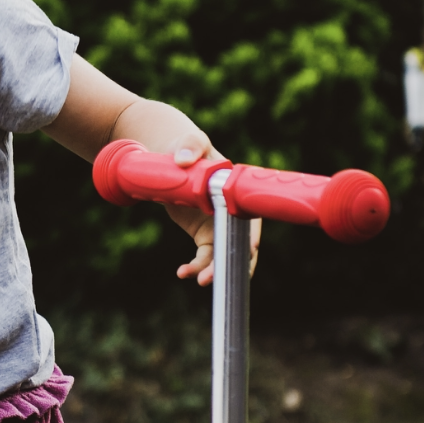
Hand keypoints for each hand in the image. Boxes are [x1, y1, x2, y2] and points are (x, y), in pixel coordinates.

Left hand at [168, 146, 261, 286]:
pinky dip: (195, 268)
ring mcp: (220, 228)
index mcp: (238, 194)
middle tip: (215, 275)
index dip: (251, 237)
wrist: (172, 161)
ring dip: (212, 271)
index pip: (251, 220)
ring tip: (197, 279)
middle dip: (232, 263)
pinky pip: (204, 258)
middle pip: (240, 246)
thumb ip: (191, 146)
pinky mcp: (205, 237)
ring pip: (222, 257)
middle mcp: (234, 215)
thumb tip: (184, 160)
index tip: (247, 250)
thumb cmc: (189, 148)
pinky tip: (182, 272)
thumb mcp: (192, 143)